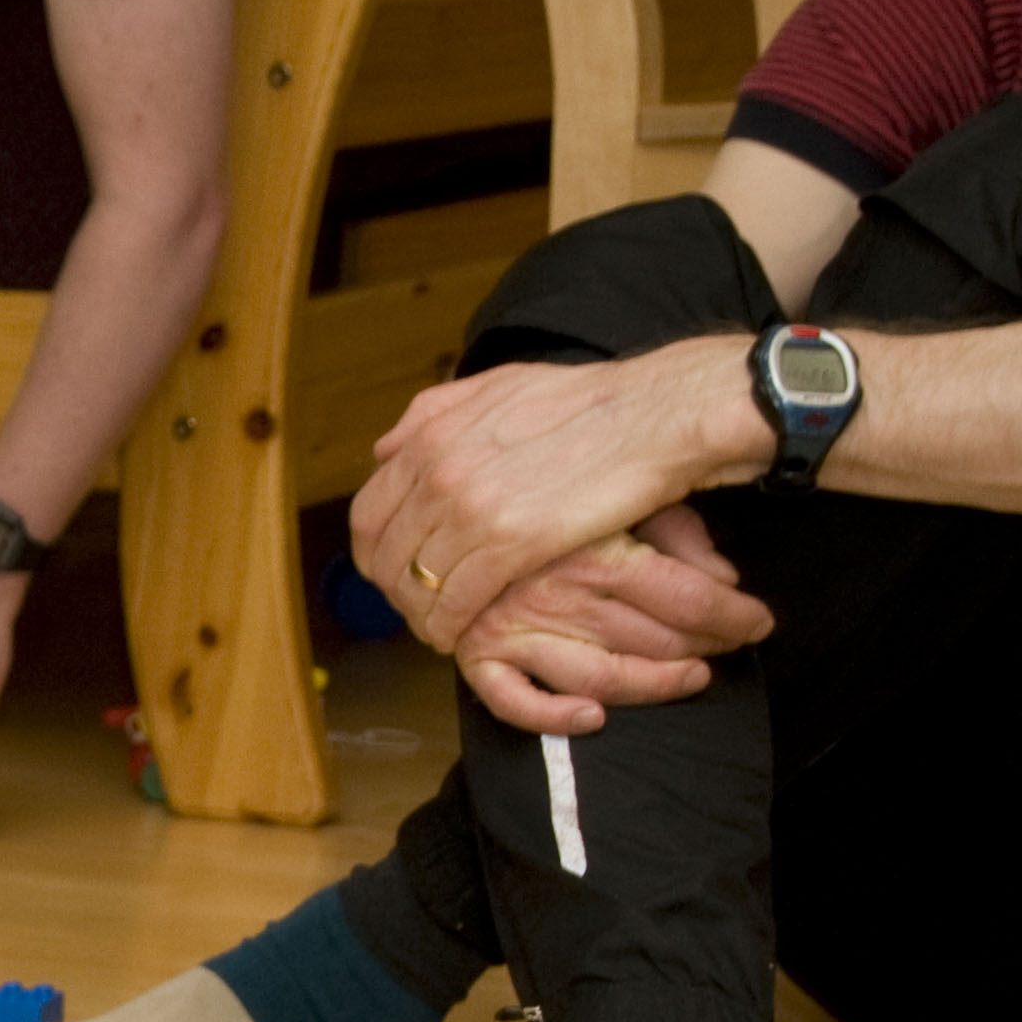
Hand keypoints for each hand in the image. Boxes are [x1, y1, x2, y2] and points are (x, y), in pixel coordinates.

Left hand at [350, 337, 763, 650]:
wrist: (654, 415)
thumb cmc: (587, 401)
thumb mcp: (496, 387)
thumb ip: (433, 415)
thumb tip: (385, 449)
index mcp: (431, 438)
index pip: (368, 514)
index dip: (375, 553)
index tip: (392, 570)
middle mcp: (440, 473)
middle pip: (386, 556)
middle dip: (395, 590)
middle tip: (416, 606)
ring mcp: (472, 509)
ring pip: (418, 586)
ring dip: (422, 614)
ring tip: (439, 625)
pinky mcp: (512, 543)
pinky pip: (457, 602)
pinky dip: (450, 625)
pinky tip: (458, 634)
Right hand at [453, 503, 773, 733]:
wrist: (456, 487)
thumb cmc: (550, 484)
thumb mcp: (625, 487)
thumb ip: (678, 531)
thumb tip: (723, 579)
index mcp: (595, 548)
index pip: (688, 598)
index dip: (735, 616)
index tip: (759, 622)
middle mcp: (556, 592)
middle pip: (654, 640)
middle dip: (707, 647)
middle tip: (729, 646)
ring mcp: (514, 626)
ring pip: (600, 678)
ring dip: (654, 686)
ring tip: (690, 678)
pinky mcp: (478, 652)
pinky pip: (514, 701)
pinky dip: (552, 717)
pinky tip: (593, 718)